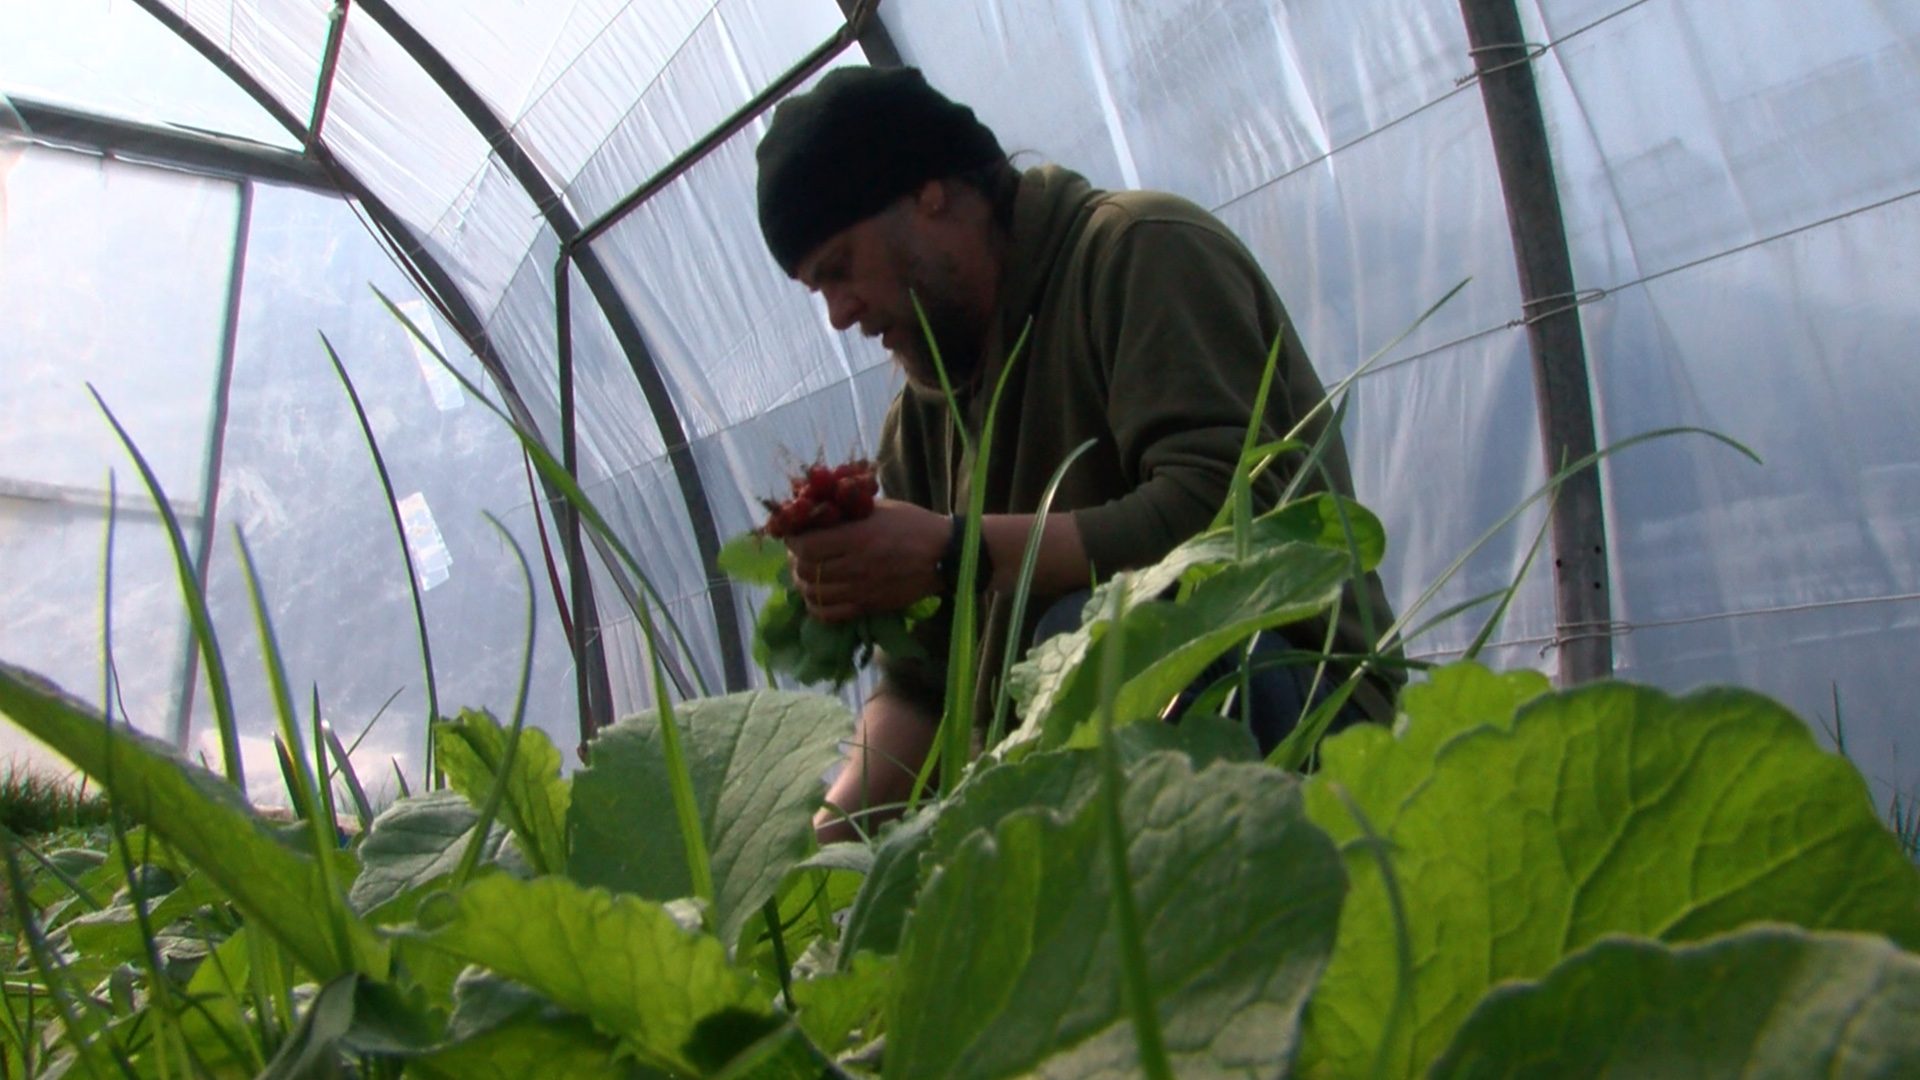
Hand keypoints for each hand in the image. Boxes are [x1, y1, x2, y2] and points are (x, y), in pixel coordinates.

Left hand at [785, 499, 947, 621]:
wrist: (943, 555)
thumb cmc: (911, 524)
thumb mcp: (878, 508)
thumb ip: (846, 511)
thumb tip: (815, 512)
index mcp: (856, 538)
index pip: (805, 546)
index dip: (792, 541)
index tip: (795, 535)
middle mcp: (855, 567)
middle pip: (805, 571)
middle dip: (795, 561)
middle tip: (800, 554)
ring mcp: (861, 591)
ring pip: (813, 594)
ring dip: (803, 583)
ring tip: (807, 574)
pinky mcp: (868, 607)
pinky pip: (830, 615)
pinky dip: (817, 606)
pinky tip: (818, 595)